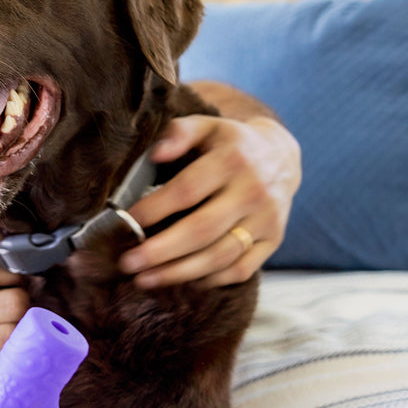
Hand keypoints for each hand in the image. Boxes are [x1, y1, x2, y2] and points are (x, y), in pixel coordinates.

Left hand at [120, 114, 300, 288]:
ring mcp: (266, 220)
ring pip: (220, 256)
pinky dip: (209, 280)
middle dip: (161, 251)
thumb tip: (156, 152)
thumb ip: (180, 132)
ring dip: (179, 273)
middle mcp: (252, 192)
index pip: (188, 190)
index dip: (155, 208)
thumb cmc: (231, 145)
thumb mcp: (207, 126)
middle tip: (128, 263)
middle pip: (202, 230)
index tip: (126, 221)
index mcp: (232, 160)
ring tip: (145, 279)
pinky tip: (182, 280)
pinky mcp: (273, 241)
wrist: (281, 158)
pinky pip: (240, 269)